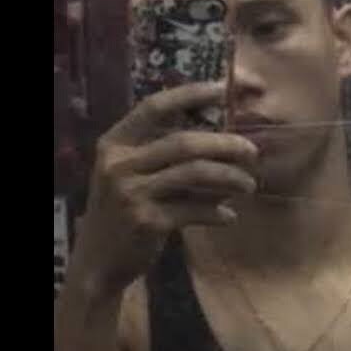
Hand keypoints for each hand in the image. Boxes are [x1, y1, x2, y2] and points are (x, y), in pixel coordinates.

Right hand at [69, 82, 257, 298]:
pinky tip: (229, 217)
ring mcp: (132, 193)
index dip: (189, 95)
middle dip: (225, 144)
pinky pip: (194, 210)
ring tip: (249, 185)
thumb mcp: (127, 175)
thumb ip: (158, 154)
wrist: (98, 261)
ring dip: (230, 178)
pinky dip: (217, 213)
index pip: (154, 108)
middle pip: (184, 142)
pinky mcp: (148, 222)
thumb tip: (217, 137)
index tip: (222, 90)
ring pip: (195, 174)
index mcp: (114, 144)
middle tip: (252, 152)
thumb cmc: (121, 212)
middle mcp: (120, 164)